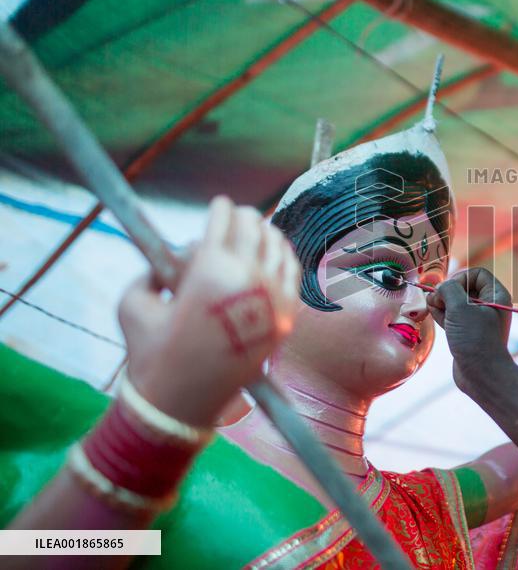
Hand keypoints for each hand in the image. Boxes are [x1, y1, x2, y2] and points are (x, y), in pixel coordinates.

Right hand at [118, 196, 299, 426]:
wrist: (181, 403)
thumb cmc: (150, 352)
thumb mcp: (135, 300)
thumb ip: (154, 267)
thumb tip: (181, 252)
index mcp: (210, 270)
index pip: (224, 221)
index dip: (220, 208)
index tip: (219, 204)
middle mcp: (248, 280)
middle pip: (254, 228)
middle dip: (243, 218)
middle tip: (237, 215)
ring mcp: (273, 300)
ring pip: (278, 248)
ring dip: (266, 234)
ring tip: (257, 230)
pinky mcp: (286, 319)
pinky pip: (292, 275)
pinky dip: (285, 259)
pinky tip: (277, 255)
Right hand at [427, 268, 513, 392]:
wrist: (481, 375)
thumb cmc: (476, 340)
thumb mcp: (460, 309)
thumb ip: (448, 290)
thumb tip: (439, 288)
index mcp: (496, 296)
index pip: (477, 274)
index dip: (460, 278)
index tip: (449, 290)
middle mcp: (489, 306)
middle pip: (464, 287)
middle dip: (447, 291)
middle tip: (436, 299)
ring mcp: (478, 320)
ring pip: (456, 303)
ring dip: (442, 302)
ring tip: (432, 306)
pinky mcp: (467, 333)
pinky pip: (453, 316)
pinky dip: (443, 313)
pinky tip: (433, 314)